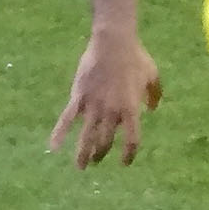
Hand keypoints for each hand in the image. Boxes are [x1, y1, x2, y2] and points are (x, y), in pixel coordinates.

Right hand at [49, 31, 162, 167]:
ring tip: (80, 167)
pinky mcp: (79, 97)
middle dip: (101, 155)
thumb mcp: (153, 75)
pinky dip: (59, 134)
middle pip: (105, 142)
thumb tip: (153, 108)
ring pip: (86, 137)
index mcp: (131, 110)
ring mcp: (93, 106)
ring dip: (83, 154)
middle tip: (97, 160)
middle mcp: (112, 113)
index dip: (128, 155)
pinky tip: (53, 147)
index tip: (124, 162)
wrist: (113, 42)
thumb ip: (155, 94)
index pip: (132, 141)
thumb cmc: (136, 57)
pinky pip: (67, 119)